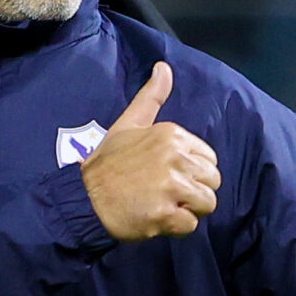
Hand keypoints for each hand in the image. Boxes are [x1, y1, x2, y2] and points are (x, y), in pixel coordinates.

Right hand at [79, 61, 220, 240]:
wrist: (83, 197)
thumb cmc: (108, 162)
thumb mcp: (129, 123)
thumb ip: (151, 97)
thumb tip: (164, 67)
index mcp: (171, 135)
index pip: (209, 160)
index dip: (192, 172)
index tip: (168, 175)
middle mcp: (174, 158)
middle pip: (212, 182)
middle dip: (194, 192)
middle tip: (165, 193)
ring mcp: (170, 187)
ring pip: (207, 204)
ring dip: (187, 211)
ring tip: (162, 205)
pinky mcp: (165, 215)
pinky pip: (191, 226)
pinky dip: (175, 228)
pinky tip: (155, 218)